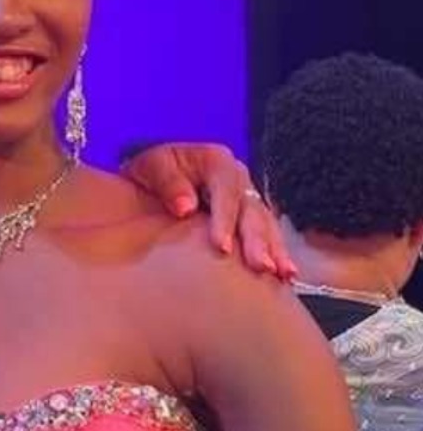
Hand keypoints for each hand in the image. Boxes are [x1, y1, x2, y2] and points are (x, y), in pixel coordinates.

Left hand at [121, 143, 296, 277]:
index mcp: (216, 161)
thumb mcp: (152, 166)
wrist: (153, 180)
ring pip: (265, 224)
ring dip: (274, 249)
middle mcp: (238, 179)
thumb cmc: (152, 172)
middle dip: (257, 239)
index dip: (226, 218)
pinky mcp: (249, 218)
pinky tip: (285, 275)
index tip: (221, 247)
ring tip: (282, 273)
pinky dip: (275, 253)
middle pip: (252, 209)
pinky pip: (267, 235)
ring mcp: (247, 198)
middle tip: (260, 266)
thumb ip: (168, 182)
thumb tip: (186, 207)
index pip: (226, 189)